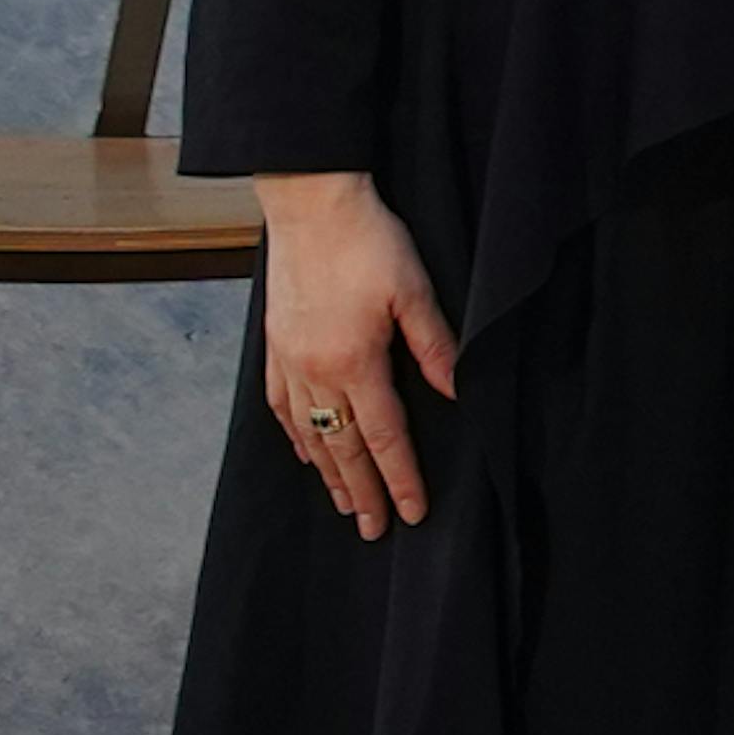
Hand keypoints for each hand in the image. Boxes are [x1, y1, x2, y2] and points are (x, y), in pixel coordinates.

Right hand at [251, 172, 458, 538]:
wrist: (308, 203)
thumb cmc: (369, 240)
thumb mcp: (414, 291)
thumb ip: (436, 347)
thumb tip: (459, 393)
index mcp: (355, 363)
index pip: (385, 437)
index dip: (401, 479)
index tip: (412, 514)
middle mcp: (316, 371)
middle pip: (343, 447)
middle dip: (362, 492)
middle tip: (376, 530)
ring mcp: (289, 359)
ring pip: (310, 433)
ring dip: (329, 472)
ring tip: (344, 504)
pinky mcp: (275, 345)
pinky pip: (283, 405)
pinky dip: (296, 435)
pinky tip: (305, 451)